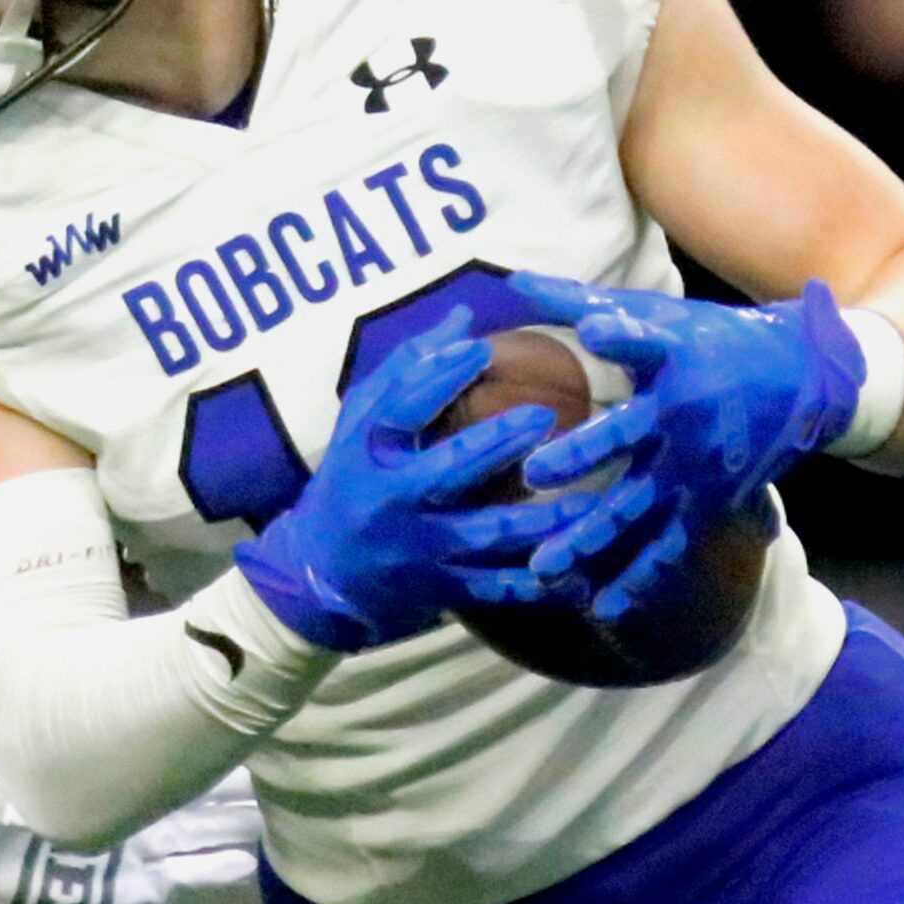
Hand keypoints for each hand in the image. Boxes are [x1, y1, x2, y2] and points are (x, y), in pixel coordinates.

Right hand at [231, 309, 579, 651]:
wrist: (317, 574)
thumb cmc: (348, 482)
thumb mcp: (359, 424)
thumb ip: (406, 370)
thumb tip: (464, 315)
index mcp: (369, 453)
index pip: (400, 409)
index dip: (438, 377)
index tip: (481, 351)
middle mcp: (390, 499)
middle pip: (448, 469)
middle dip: (497, 444)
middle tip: (545, 417)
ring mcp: (416, 548)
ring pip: (483, 532)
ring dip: (537, 519)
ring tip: (586, 501)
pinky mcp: (437, 588)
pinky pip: (491, 588)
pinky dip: (533, 585)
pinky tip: (574, 578)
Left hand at [510, 273, 860, 620]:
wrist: (808, 379)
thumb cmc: (713, 339)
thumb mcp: (660, 314)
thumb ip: (581, 302)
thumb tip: (512, 280)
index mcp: (676, 356)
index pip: (646, 340)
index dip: (624, 333)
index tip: (598, 330)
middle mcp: (687, 412)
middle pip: (629, 434)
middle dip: (583, 455)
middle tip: (536, 474)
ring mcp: (699, 463)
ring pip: (640, 503)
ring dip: (594, 536)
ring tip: (547, 565)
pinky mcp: (711, 499)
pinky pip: (670, 543)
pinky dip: (639, 576)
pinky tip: (603, 607)